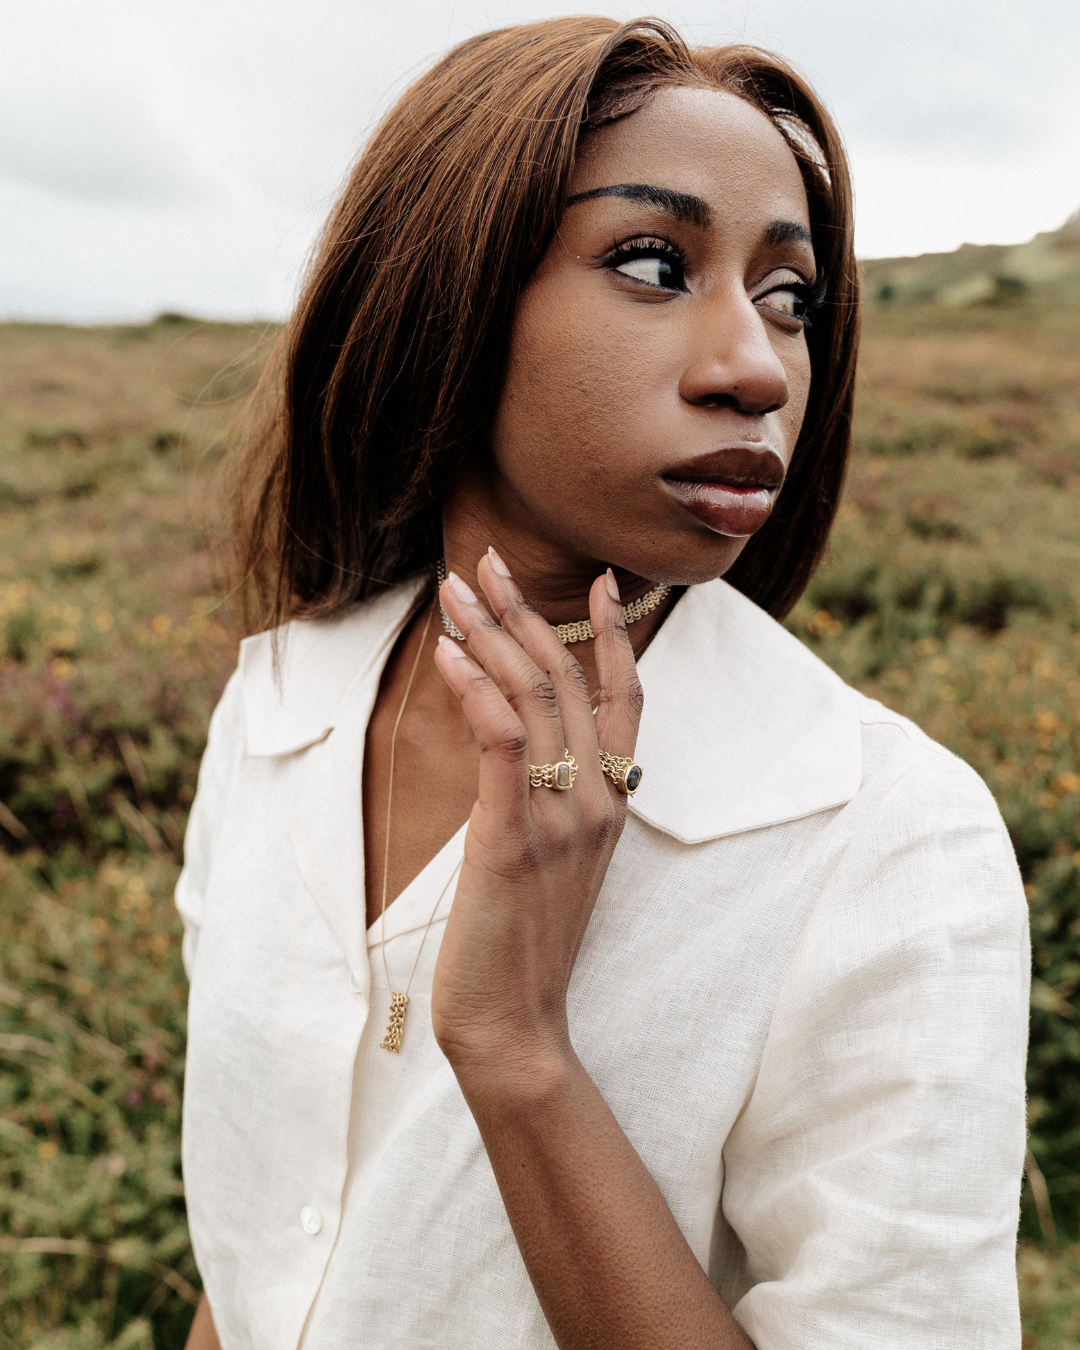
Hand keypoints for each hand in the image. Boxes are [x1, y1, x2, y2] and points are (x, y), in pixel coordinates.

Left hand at [431, 549, 642, 1082]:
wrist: (516, 1023)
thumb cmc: (526, 943)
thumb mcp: (557, 863)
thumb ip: (557, 805)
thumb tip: (530, 754)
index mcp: (611, 805)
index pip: (625, 700)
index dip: (614, 636)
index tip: (598, 581)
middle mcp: (596, 802)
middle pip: (567, 680)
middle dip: (524, 612)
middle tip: (485, 562)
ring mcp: (559, 818)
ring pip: (533, 697)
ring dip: (490, 634)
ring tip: (452, 590)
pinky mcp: (512, 836)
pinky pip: (502, 741)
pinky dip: (477, 689)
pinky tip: (449, 654)